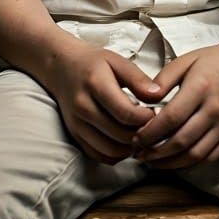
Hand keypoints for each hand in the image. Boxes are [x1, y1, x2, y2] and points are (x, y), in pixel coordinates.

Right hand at [49, 44, 166, 164]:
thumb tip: (157, 96)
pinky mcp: (75, 136)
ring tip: (138, 133)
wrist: (61, 68)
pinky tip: (124, 141)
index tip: (154, 112)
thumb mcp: (117, 61)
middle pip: (120, 135)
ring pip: (110, 150)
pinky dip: (116, 154)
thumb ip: (138, 79)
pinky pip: (99, 156)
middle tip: (150, 125)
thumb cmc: (93, 64)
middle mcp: (83, 107)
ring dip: (130, 147)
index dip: (146, 118)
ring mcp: (77, 124)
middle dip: (141, 134)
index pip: (125, 113)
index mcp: (95, 85)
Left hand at [130, 39, 218, 169]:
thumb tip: (144, 101)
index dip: (150, 132)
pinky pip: (209, 157)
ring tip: (152, 162)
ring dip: (170, 163)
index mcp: (200, 87)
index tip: (135, 138)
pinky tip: (174, 161)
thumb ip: (163, 79)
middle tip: (138, 154)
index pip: (171, 118)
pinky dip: (189, 163)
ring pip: (194, 154)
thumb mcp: (185, 61)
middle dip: (155, 152)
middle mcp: (214, 109)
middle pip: (181, 140)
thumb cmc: (213, 61)